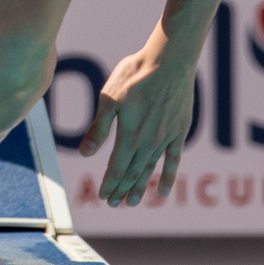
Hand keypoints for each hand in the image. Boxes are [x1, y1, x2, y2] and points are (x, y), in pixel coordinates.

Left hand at [78, 42, 194, 206]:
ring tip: (133, 202)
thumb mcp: (110, 98)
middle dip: (122, 189)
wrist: (169, 61)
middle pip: (132, 172)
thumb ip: (99, 128)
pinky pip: (174, 160)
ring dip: (141, 187)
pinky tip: (163, 191)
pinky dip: (168, 176)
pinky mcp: (179, 131)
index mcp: (129, 134)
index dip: (109, 183)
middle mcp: (148, 141)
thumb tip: (84, 153)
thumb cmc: (135, 75)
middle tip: (114, 203)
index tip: (103, 196)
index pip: (117, 167)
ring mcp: (165, 138)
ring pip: (151, 169)